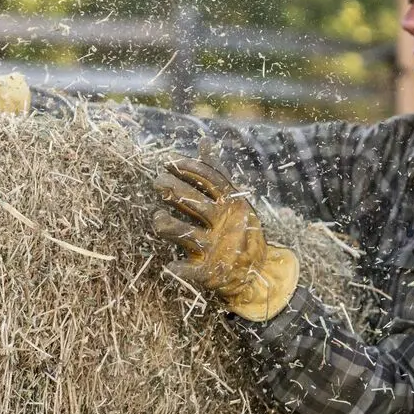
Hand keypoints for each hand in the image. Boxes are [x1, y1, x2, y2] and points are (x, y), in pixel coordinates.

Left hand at [152, 145, 297, 321]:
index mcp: (232, 204)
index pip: (209, 179)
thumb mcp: (232, 199)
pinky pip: (186, 269)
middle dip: (171, 189)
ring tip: (159, 219)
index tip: (170, 163)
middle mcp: (225, 223)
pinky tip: (169, 264)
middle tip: (157, 182)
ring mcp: (215, 248)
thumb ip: (216, 172)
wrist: (256, 272)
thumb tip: (204, 141)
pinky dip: (176, 267)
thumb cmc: (236, 226)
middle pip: (193, 201)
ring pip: (183, 232)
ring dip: (165, 224)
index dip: (188, 169)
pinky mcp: (207, 272)